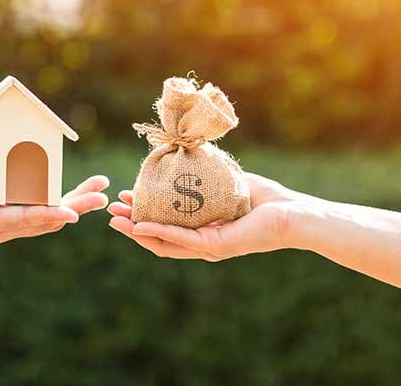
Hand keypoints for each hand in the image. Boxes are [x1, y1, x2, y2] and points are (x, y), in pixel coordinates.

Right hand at [107, 173, 318, 260]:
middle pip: (158, 238)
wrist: (290, 211)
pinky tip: (140, 226)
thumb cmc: (264, 197)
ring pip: (163, 243)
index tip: (125, 197)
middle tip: (110, 212)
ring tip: (115, 219)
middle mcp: (202, 243)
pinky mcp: (216, 246)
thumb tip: (181, 152)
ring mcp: (208, 247)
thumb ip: (202, 174)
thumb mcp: (223, 182)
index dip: (141, 214)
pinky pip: (181, 240)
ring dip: (137, 231)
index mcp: (201, 231)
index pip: (165, 226)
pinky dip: (158, 233)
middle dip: (131, 225)